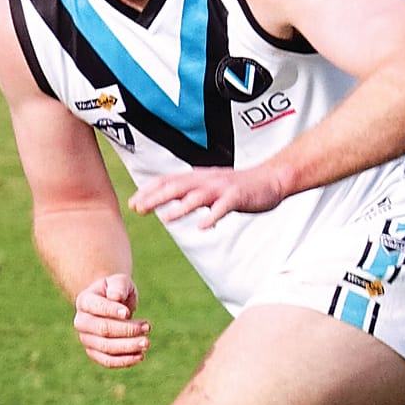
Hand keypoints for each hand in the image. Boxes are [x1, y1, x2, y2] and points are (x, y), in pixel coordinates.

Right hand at [74, 272, 148, 368]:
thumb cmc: (116, 291)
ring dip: (128, 347)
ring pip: (105, 347)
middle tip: (147, 327)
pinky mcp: (94, 352)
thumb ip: (118, 286)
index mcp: (85, 301)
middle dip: (127, 330)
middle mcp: (81, 321)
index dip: (112, 311)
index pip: (96, 307)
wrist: (111, 304)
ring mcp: (86, 338)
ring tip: (146, 343)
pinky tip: (140, 356)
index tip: (128, 312)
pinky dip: (124, 361)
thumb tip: (116, 297)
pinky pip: (107, 361)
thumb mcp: (119, 282)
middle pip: (103, 329)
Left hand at [130, 165, 284, 227]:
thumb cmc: (239, 185)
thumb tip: (169, 203)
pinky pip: (223, 208)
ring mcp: (222, 189)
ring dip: (180, 208)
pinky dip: (212, 217)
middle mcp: (207, 180)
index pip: (168, 181)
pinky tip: (203, 227)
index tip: (133, 203)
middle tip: (138, 209)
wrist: (271, 178)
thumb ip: (191, 193)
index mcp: (198, 178)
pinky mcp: (238, 197)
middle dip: (156, 198)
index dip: (149, 191)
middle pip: (177, 187)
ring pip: (197, 197)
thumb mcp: (211, 186)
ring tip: (165, 219)